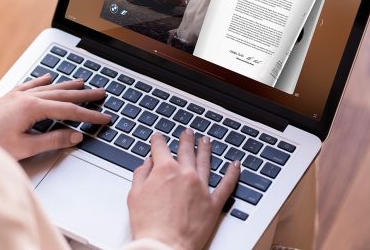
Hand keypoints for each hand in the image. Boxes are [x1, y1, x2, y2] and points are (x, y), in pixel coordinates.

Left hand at [0, 74, 109, 159]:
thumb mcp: (26, 147)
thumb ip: (52, 140)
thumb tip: (75, 136)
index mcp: (31, 108)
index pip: (68, 110)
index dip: (88, 115)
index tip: (104, 118)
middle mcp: (24, 98)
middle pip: (61, 94)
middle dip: (83, 94)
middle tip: (102, 93)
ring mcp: (14, 96)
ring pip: (47, 87)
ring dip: (66, 85)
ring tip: (82, 82)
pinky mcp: (6, 99)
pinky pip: (29, 86)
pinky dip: (41, 82)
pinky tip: (48, 78)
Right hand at [128, 130, 239, 249]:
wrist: (164, 246)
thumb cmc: (149, 225)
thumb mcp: (134, 195)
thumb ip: (141, 175)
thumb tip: (147, 164)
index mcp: (164, 170)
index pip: (160, 148)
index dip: (157, 140)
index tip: (157, 138)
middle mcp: (185, 175)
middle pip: (186, 151)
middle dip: (185, 140)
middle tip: (187, 132)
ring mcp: (201, 188)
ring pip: (206, 162)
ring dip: (206, 149)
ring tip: (206, 141)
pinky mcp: (213, 203)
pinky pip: (227, 185)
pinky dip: (232, 173)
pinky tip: (235, 165)